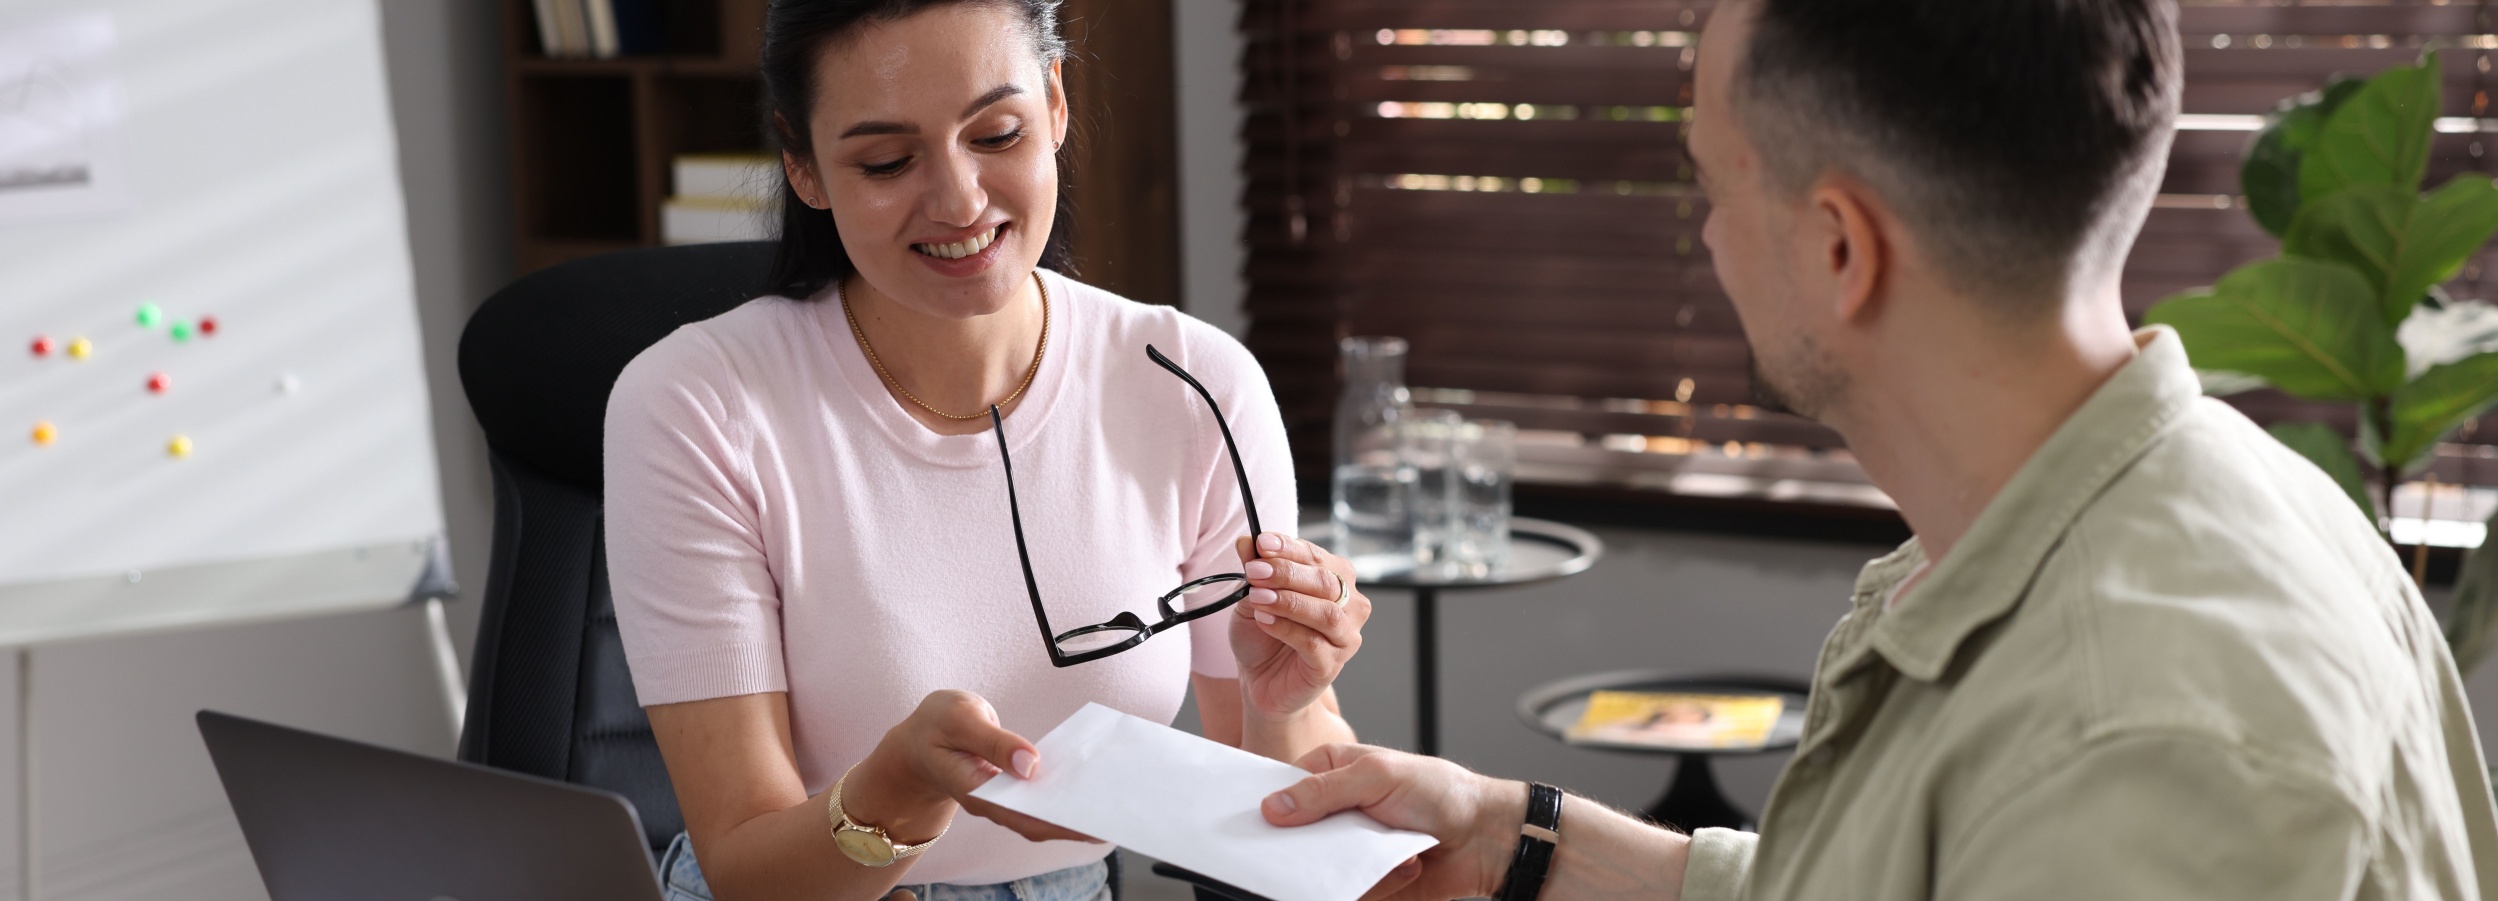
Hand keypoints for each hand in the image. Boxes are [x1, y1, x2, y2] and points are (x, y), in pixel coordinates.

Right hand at [845, 690, 1097, 845]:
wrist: (919, 738)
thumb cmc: (937, 726)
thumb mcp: (959, 719)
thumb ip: (994, 741)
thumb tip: (1031, 764)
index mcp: (976, 791)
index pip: (1021, 816)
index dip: (1056, 822)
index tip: (1089, 822)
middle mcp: (992, 802)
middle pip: (1038, 822)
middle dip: (1075, 820)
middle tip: (1114, 811)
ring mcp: (1002, 798)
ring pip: (1042, 812)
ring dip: (1073, 807)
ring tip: (1110, 798)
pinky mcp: (1010, 788)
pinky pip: (1040, 796)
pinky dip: (1063, 791)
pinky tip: (1088, 781)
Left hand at [1231, 532, 1370, 717]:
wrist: (1262, 680)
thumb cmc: (1264, 635)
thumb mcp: (1252, 595)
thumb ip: (1254, 569)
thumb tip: (1246, 541)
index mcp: (1335, 579)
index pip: (1317, 556)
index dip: (1289, 548)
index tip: (1261, 543)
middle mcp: (1349, 605)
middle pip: (1326, 582)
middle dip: (1287, 573)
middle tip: (1255, 572)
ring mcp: (1345, 637)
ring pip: (1326, 613)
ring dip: (1288, 601)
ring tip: (1258, 597)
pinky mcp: (1332, 665)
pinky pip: (1313, 644)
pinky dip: (1286, 628)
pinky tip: (1264, 621)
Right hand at [1263, 744, 1523, 900]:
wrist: (1486, 837)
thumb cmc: (1440, 792)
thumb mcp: (1378, 776)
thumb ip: (1323, 790)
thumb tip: (1274, 806)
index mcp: (1332, 773)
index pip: (1282, 788)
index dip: (1267, 803)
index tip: (1256, 818)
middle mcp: (1336, 812)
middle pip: (1294, 834)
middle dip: (1303, 844)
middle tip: (1324, 841)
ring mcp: (1349, 848)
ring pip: (1319, 867)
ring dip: (1346, 863)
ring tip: (1383, 850)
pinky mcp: (1366, 881)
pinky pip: (1348, 889)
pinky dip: (1375, 882)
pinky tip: (1406, 864)